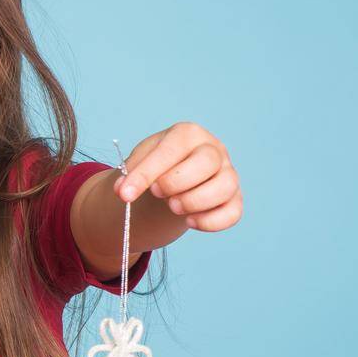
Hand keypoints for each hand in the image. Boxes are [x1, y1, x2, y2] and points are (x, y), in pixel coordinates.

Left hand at [116, 121, 241, 230]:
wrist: (170, 183)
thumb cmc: (156, 168)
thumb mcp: (138, 163)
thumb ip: (129, 174)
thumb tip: (123, 190)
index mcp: (187, 134)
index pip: (170, 150)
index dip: (146, 173)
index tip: (124, 194)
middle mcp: (214, 150)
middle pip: (207, 162)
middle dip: (175, 182)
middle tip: (157, 193)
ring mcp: (228, 174)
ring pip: (224, 187)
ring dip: (193, 202)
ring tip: (173, 206)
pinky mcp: (234, 198)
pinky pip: (232, 213)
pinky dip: (209, 221)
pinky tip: (189, 221)